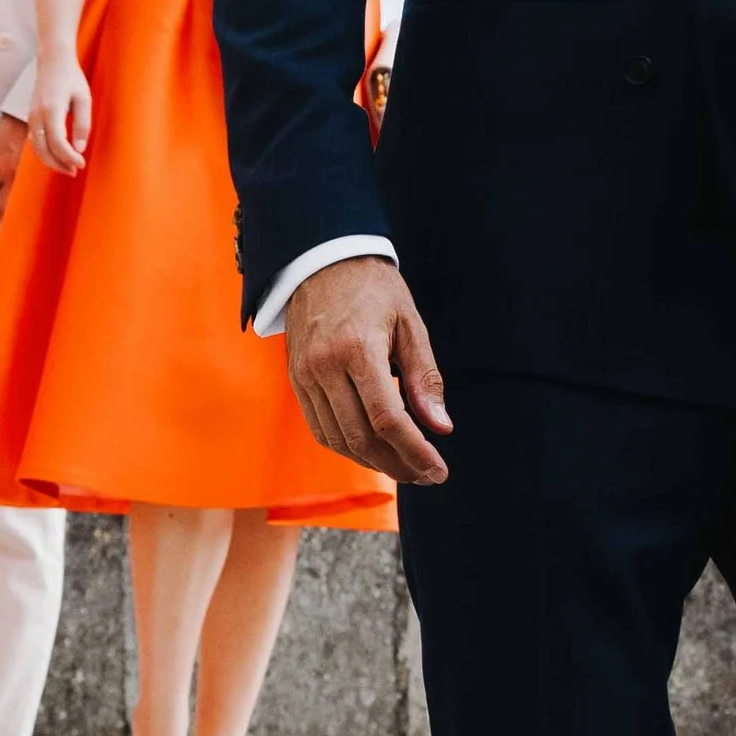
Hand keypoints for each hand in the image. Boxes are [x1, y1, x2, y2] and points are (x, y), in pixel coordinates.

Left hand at [0, 112, 29, 227]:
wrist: (39, 115)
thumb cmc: (11, 125)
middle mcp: (12, 176)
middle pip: (1, 206)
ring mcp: (29, 178)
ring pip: (17, 205)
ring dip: (9, 221)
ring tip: (5, 236)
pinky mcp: (42, 177)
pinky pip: (33, 198)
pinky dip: (28, 209)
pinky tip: (28, 219)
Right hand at [29, 53, 90, 177]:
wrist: (53, 61)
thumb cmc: (71, 78)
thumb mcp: (84, 99)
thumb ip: (82, 124)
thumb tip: (80, 148)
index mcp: (51, 110)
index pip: (57, 142)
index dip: (69, 157)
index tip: (82, 164)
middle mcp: (37, 115)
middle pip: (43, 150)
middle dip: (58, 164)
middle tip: (75, 171)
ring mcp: (31, 117)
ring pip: (36, 148)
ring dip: (51, 161)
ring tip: (68, 167)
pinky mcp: (31, 117)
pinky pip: (35, 141)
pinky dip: (45, 152)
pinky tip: (58, 156)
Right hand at [284, 256, 451, 484]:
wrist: (321, 260)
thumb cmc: (373, 288)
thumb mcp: (409, 324)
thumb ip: (425, 377)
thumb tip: (440, 427)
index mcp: (358, 349)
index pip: (388, 418)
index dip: (415, 451)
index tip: (438, 470)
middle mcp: (325, 366)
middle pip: (362, 437)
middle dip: (398, 465)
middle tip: (426, 475)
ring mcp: (305, 375)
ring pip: (339, 440)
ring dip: (374, 462)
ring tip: (405, 467)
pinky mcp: (295, 380)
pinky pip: (320, 428)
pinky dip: (347, 448)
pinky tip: (373, 451)